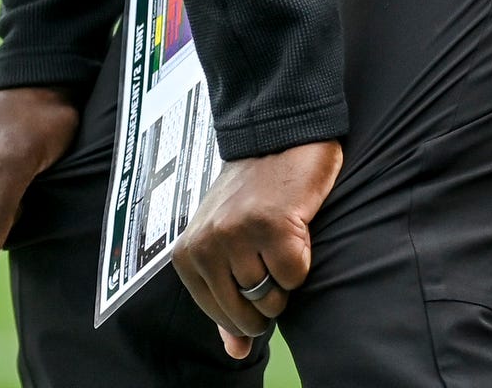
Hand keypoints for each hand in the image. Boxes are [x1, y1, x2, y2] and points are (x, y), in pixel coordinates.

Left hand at [172, 140, 342, 356]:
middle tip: (266, 250)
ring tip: (277, 234)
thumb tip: (234, 351)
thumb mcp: (225, 247)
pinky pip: (295, 277)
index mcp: (187, 253)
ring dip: (285, 274)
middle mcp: (205, 244)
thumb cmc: (252, 198)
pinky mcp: (271, 226)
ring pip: (273, 300)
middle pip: (248, 316)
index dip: (247, 303)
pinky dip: (303, 257)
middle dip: (269, 296)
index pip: (222, 317)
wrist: (278, 140)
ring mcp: (235, 235)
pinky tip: (293, 225)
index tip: (252, 264)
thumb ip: (224, 299)